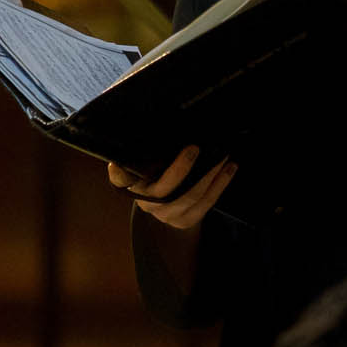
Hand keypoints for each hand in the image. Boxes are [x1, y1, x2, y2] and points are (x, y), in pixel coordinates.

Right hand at [110, 146, 235, 228]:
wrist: (171, 210)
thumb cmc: (160, 178)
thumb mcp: (149, 168)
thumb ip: (147, 155)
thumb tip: (157, 125)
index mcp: (134, 187)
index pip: (120, 181)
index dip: (117, 174)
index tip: (116, 164)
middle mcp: (147, 203)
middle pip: (162, 189)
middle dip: (180, 170)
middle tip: (194, 148)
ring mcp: (167, 214)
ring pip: (190, 196)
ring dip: (209, 175)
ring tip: (222, 155)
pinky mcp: (187, 220)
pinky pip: (206, 203)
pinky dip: (221, 184)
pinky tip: (230, 168)